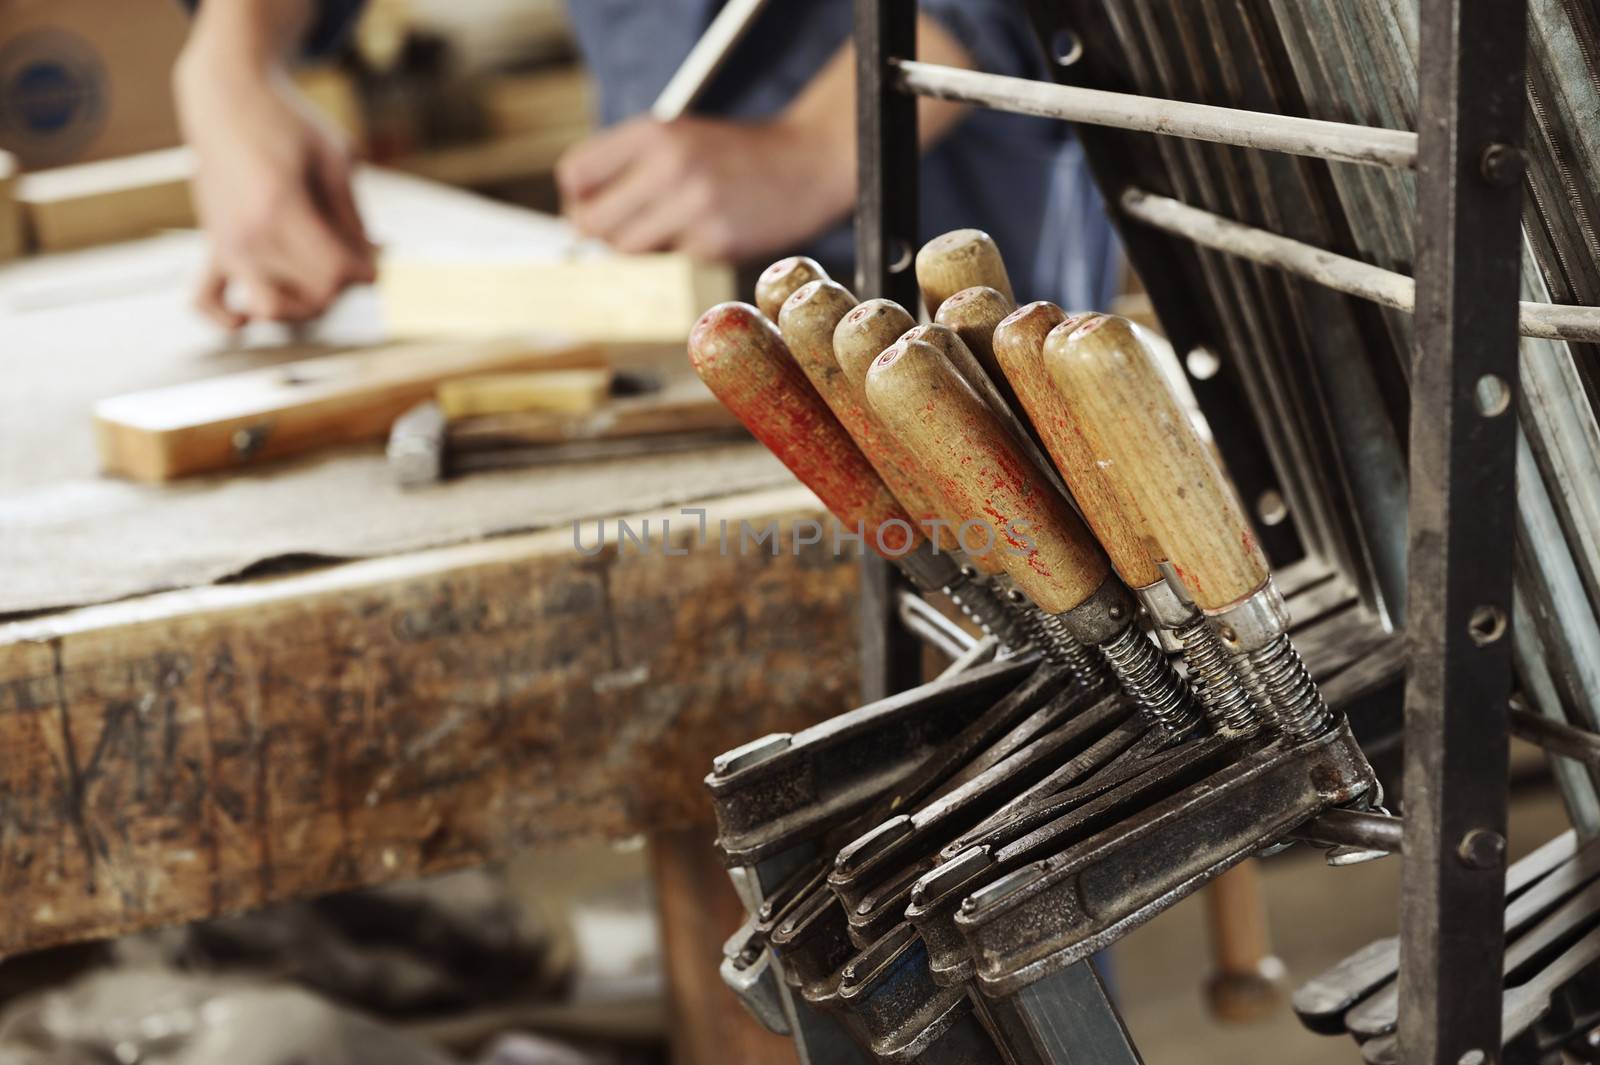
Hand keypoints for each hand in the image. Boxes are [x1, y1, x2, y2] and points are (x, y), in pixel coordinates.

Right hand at [174, 54, 373, 327]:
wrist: (226, 97)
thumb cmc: (285, 124)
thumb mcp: (335, 160)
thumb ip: (354, 219)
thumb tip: (375, 261)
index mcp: (282, 209)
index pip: (336, 273)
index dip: (367, 271)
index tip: (378, 252)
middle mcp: (248, 236)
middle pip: (311, 297)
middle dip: (342, 285)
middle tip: (350, 255)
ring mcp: (226, 245)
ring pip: (270, 310)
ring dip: (303, 306)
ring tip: (317, 278)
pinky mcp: (212, 246)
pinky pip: (205, 301)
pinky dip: (227, 320)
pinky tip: (251, 318)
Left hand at [555, 116, 852, 261]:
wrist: (805, 163)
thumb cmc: (732, 156)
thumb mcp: (677, 138)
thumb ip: (627, 166)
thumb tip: (577, 221)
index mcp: (653, 132)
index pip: (575, 174)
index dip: (577, 199)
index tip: (594, 208)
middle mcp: (669, 164)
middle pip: (592, 220)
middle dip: (601, 234)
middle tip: (625, 232)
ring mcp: (693, 205)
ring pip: (626, 249)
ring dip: (639, 250)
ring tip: (668, 233)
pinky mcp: (715, 242)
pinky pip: (670, 263)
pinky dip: (680, 256)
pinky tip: (706, 234)